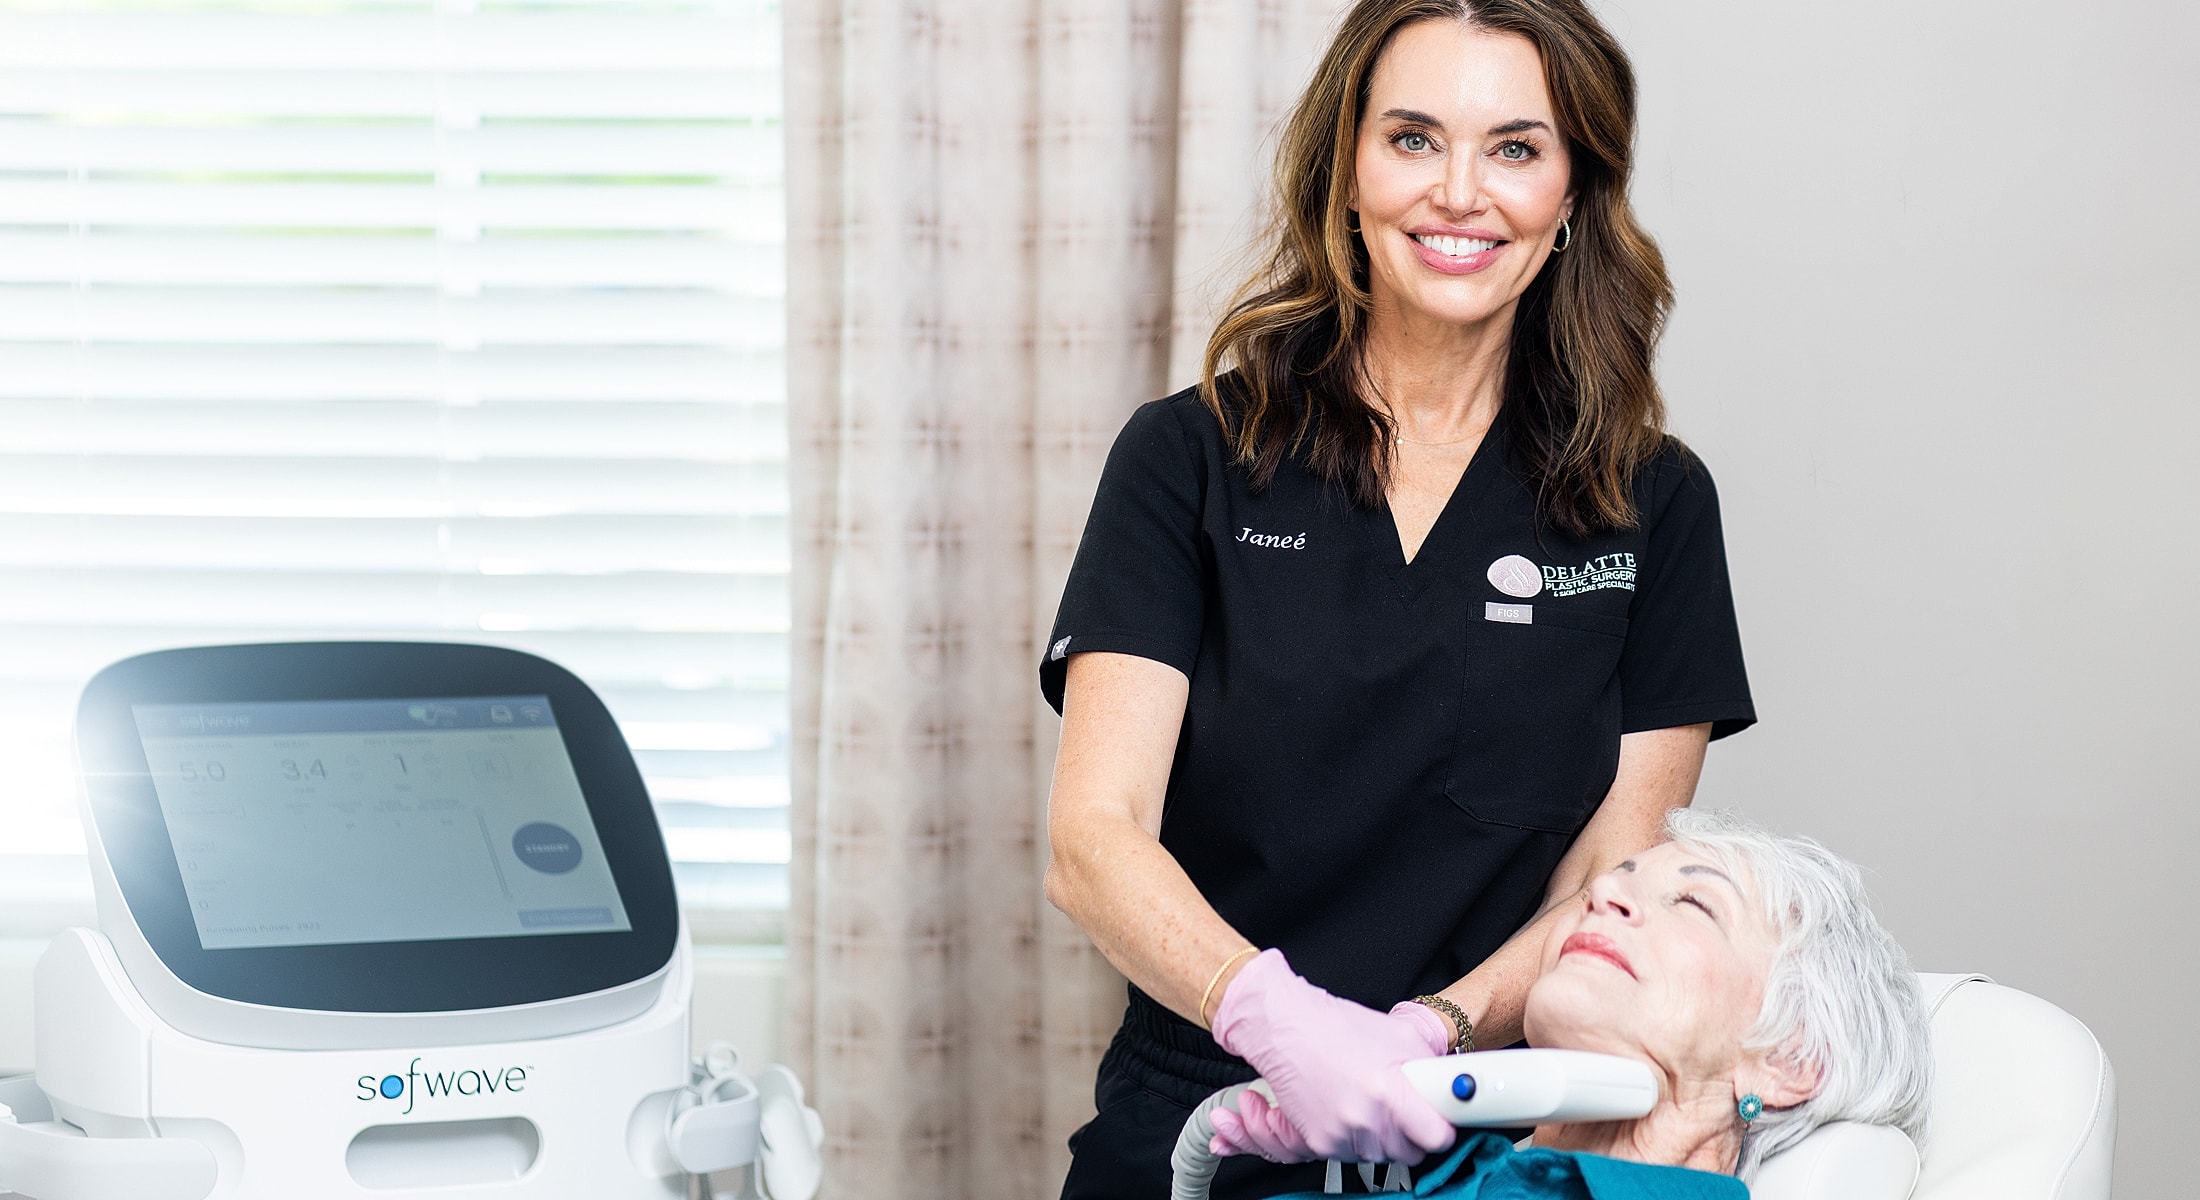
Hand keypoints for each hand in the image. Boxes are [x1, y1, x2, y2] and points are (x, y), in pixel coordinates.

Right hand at [1210, 950, 1454, 1162]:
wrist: (1286, 1028)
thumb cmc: (1337, 1027)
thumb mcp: (1398, 1035)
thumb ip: (1428, 1065)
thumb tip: (1450, 1084)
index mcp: (1390, 1091)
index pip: (1436, 1137)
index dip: (1442, 1130)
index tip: (1442, 1124)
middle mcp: (1366, 1119)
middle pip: (1410, 1153)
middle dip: (1409, 1134)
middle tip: (1401, 1109)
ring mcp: (1342, 1135)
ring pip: (1380, 1155)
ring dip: (1380, 1138)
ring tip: (1368, 1102)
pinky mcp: (1320, 1143)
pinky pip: (1350, 1154)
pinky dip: (1352, 1138)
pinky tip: (1347, 1108)